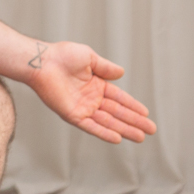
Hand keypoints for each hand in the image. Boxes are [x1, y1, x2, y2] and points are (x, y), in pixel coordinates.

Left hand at [25, 41, 156, 143]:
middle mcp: (91, 98)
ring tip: (141, 137)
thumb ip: (105, 67)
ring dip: (124, 129)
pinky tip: (118, 138)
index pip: (119, 98)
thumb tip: (122, 73)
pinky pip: (91, 126)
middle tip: (151, 130)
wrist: (42, 62)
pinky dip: (104, 132)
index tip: (146, 113)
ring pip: (108, 121)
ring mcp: (82, 107)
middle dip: (134, 121)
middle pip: (117, 112)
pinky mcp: (72, 115)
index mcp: (96, 84)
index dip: (133, 106)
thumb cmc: (62, 55)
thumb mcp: (89, 58)